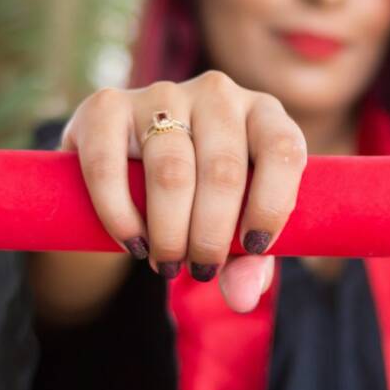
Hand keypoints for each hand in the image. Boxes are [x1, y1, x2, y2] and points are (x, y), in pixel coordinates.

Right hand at [59, 70, 307, 312]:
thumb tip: (242, 296)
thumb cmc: (204, 196)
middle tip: (200, 269)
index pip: (283, 149)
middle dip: (211, 235)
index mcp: (262, 112)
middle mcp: (217, 93)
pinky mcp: (107, 106)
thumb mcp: (236, 224)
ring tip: (166, 263)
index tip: (253, 248)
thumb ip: (249, 261)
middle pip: (223, 170)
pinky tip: (132, 243)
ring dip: (169, 232)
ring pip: (171, 171)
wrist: (132, 164)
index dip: (272, 204)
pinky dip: (120, 216)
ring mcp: (161, 93)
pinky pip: (109, 165)